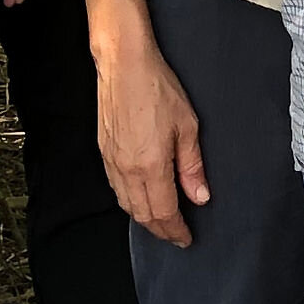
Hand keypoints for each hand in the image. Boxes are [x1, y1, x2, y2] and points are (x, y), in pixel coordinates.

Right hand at [96, 35, 210, 244]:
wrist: (124, 65)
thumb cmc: (157, 88)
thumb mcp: (187, 126)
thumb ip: (192, 166)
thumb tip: (200, 197)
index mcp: (151, 166)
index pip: (164, 212)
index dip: (176, 230)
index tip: (186, 238)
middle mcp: (127, 170)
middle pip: (143, 215)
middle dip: (160, 230)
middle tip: (176, 235)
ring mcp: (112, 162)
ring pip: (127, 204)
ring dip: (144, 218)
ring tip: (160, 222)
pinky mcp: (104, 152)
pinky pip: (116, 189)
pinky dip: (129, 202)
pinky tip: (140, 198)